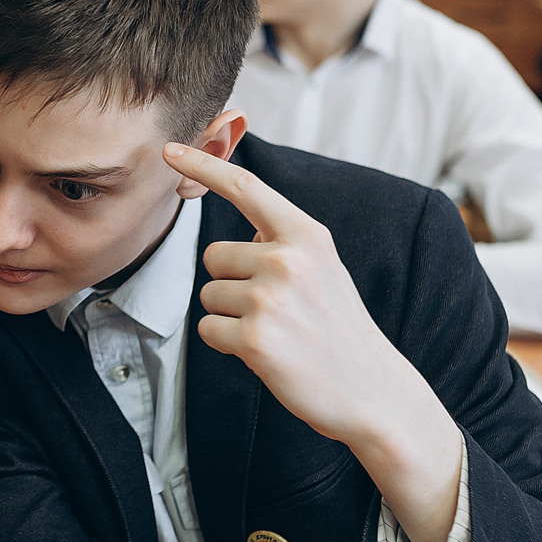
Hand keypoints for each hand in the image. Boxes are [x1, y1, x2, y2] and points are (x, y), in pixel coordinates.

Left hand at [163, 143, 436, 446]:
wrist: (372, 391)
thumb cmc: (338, 329)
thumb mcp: (323, 268)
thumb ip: (283, 244)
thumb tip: (239, 238)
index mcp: (307, 235)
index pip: (245, 188)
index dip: (203, 166)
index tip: (169, 150)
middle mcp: (288, 260)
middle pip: (212, 255)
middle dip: (230, 282)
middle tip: (275, 309)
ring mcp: (270, 299)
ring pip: (209, 294)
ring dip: (230, 316)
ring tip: (276, 331)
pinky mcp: (255, 339)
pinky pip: (209, 329)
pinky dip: (226, 344)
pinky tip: (264, 353)